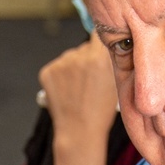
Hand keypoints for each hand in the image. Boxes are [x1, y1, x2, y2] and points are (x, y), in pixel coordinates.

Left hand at [38, 34, 119, 164]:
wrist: (79, 131)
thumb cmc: (102, 111)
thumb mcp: (116, 82)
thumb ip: (114, 59)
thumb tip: (112, 40)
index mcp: (99, 57)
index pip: (101, 32)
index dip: (102, 43)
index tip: (102, 50)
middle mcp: (78, 55)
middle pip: (85, 47)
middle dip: (88, 58)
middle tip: (92, 80)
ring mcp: (60, 63)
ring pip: (71, 58)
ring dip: (74, 68)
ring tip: (79, 90)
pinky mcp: (47, 72)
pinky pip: (57, 68)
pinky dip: (61, 77)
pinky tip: (67, 92)